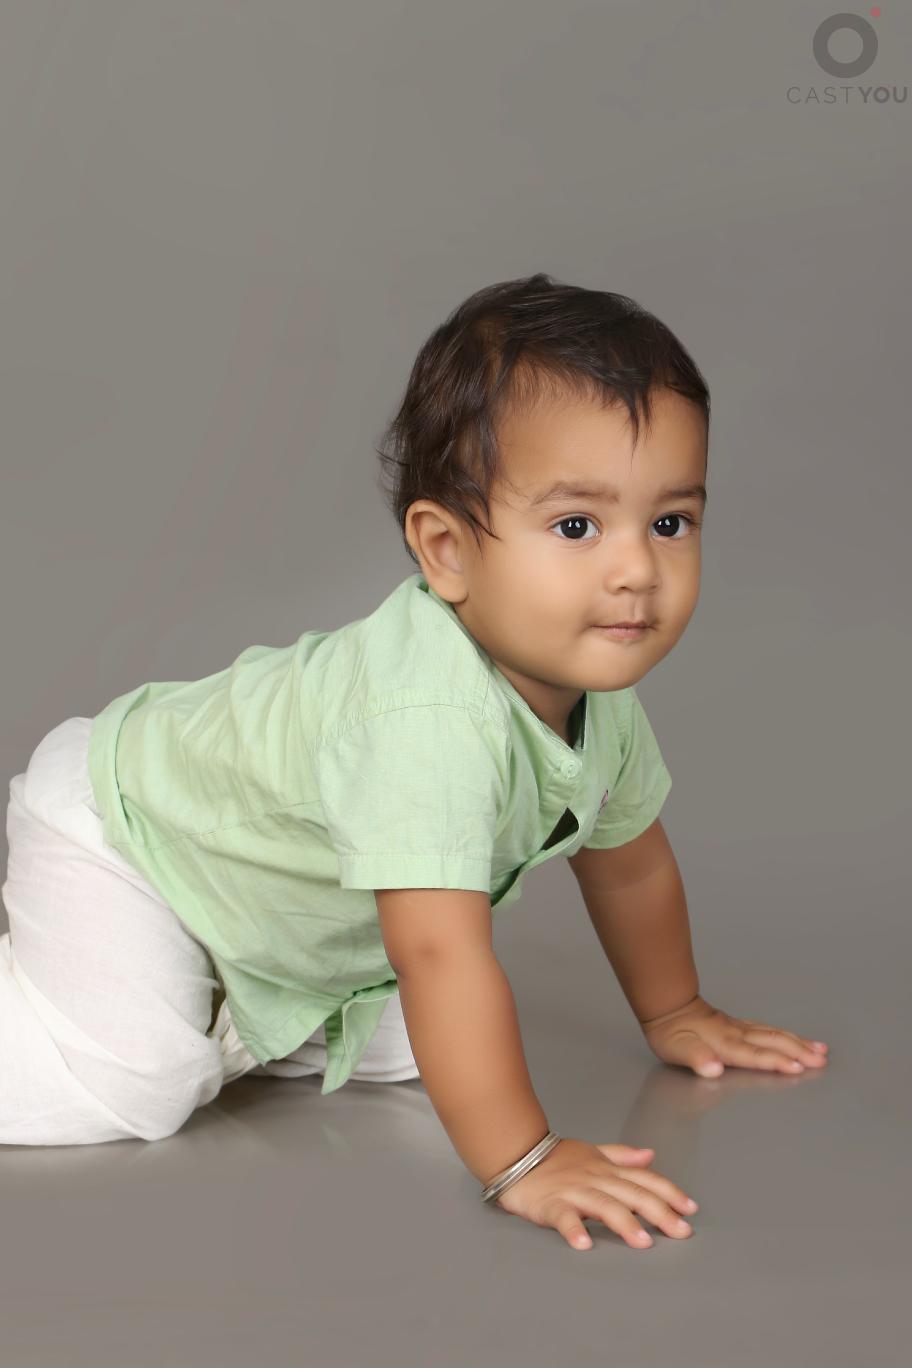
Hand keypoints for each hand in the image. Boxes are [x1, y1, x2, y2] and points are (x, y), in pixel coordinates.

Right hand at [491, 1137, 698, 1251]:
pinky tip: (583, 1244)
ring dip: (624, 1223)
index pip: (644, 1179)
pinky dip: (573, 1229)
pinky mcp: (550, 1203)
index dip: (668, 1192)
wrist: (516, 1152)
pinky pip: (563, 1216)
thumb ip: (621, 1156)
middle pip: (632, 1193)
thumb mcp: (592, 1153)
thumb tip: (649, 1154)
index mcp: (607, 1169)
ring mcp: (573, 1190)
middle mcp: (595, 1178)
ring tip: (642, 1242)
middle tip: (681, 1231)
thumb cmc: (556, 1159)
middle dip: (659, 1212)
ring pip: (603, 1205)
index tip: (690, 1208)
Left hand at [639, 994, 829, 1077]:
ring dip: (798, 1042)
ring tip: (820, 1050)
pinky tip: (794, 1039)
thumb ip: (696, 1058)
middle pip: (773, 1042)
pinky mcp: (739, 1025)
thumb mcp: (676, 1049)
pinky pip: (768, 1030)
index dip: (776, 1062)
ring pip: (774, 1034)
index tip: (798, 1068)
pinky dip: (785, 1035)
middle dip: (799, 1052)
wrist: (667, 1006)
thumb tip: (713, 1068)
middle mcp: (737, 1034)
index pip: (755, 1055)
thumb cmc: (670, 1032)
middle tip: (822, 1061)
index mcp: (725, 1043)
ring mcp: (740, 1028)